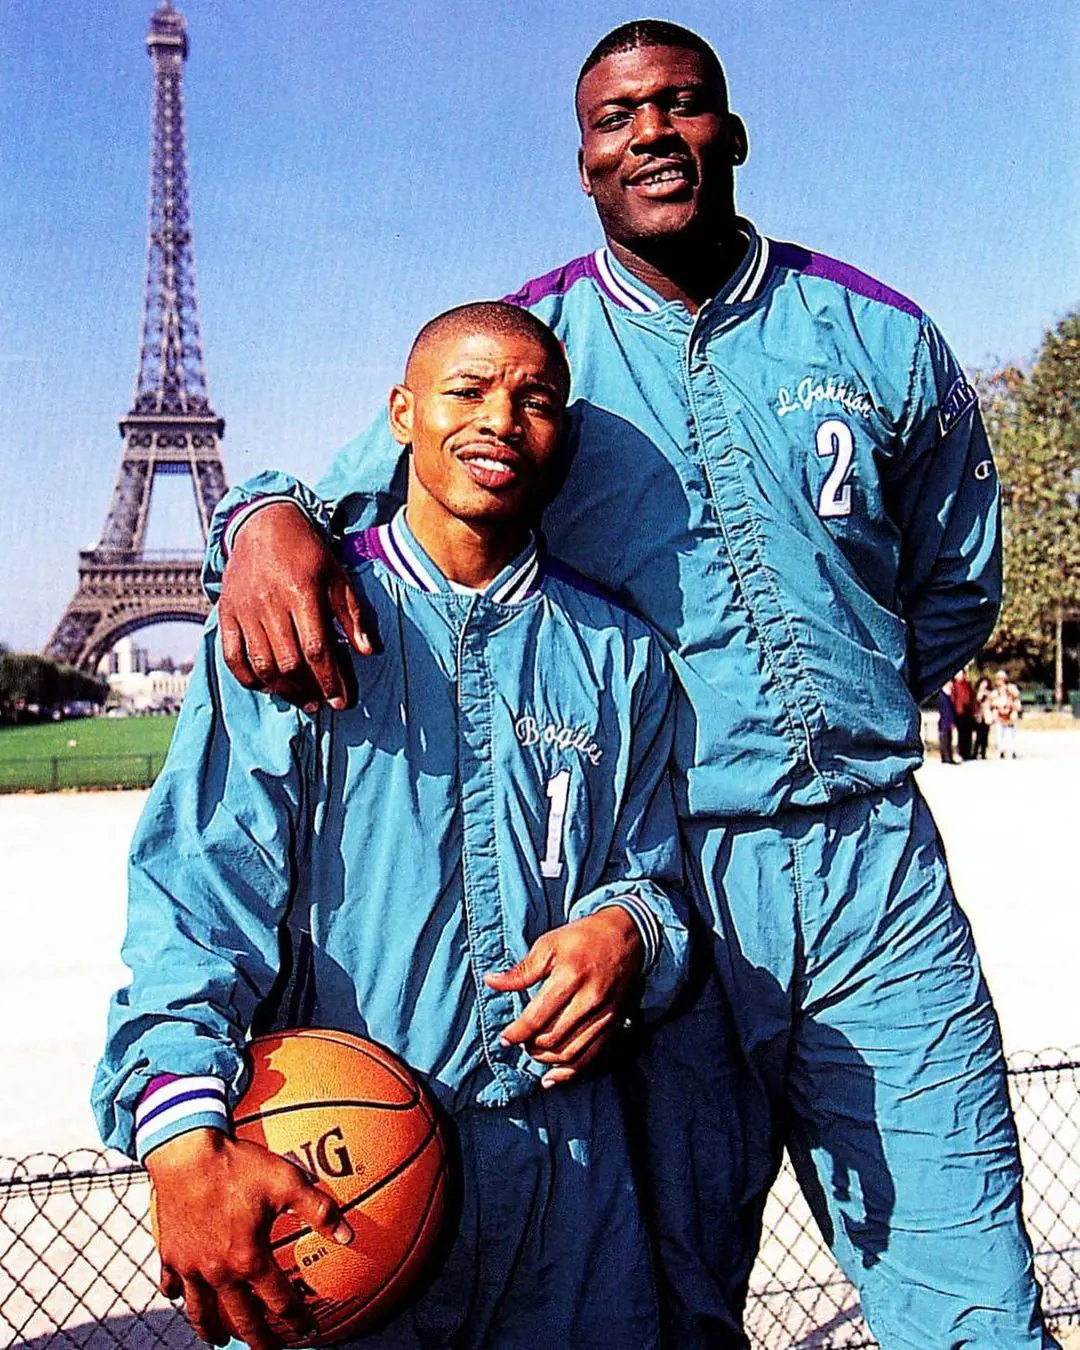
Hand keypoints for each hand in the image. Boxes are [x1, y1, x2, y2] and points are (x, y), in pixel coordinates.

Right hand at [145, 1128, 352, 1349]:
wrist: (186, 1152)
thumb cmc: (239, 1165)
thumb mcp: (286, 1181)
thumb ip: (319, 1210)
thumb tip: (349, 1234)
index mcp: (249, 1259)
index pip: (279, 1301)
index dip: (297, 1319)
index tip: (308, 1331)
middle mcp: (219, 1272)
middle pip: (241, 1317)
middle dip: (258, 1339)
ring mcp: (191, 1266)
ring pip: (200, 1311)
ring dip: (212, 1329)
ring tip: (220, 1340)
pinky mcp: (170, 1254)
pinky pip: (172, 1283)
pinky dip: (177, 1294)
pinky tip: (180, 1296)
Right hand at [219, 503, 373, 710]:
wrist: (263, 523)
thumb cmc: (307, 552)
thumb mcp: (337, 576)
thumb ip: (352, 614)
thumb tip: (368, 651)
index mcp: (301, 593)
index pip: (316, 650)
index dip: (329, 680)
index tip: (341, 700)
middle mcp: (269, 604)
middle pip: (288, 662)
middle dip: (307, 690)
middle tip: (320, 703)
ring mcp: (244, 609)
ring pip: (261, 664)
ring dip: (281, 689)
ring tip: (299, 699)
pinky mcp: (227, 612)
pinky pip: (231, 655)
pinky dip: (246, 677)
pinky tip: (265, 686)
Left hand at [485, 907, 644, 1087]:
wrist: (625, 935)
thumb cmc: (582, 938)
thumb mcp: (548, 945)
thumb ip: (521, 971)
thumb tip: (491, 982)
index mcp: (569, 978)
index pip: (537, 1017)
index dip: (517, 1033)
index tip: (505, 1038)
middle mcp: (588, 1000)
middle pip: (552, 1039)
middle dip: (530, 1046)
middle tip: (520, 1041)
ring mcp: (603, 1015)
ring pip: (570, 1052)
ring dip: (546, 1059)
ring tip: (533, 1052)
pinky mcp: (613, 1023)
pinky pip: (591, 1057)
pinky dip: (570, 1072)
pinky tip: (552, 1077)